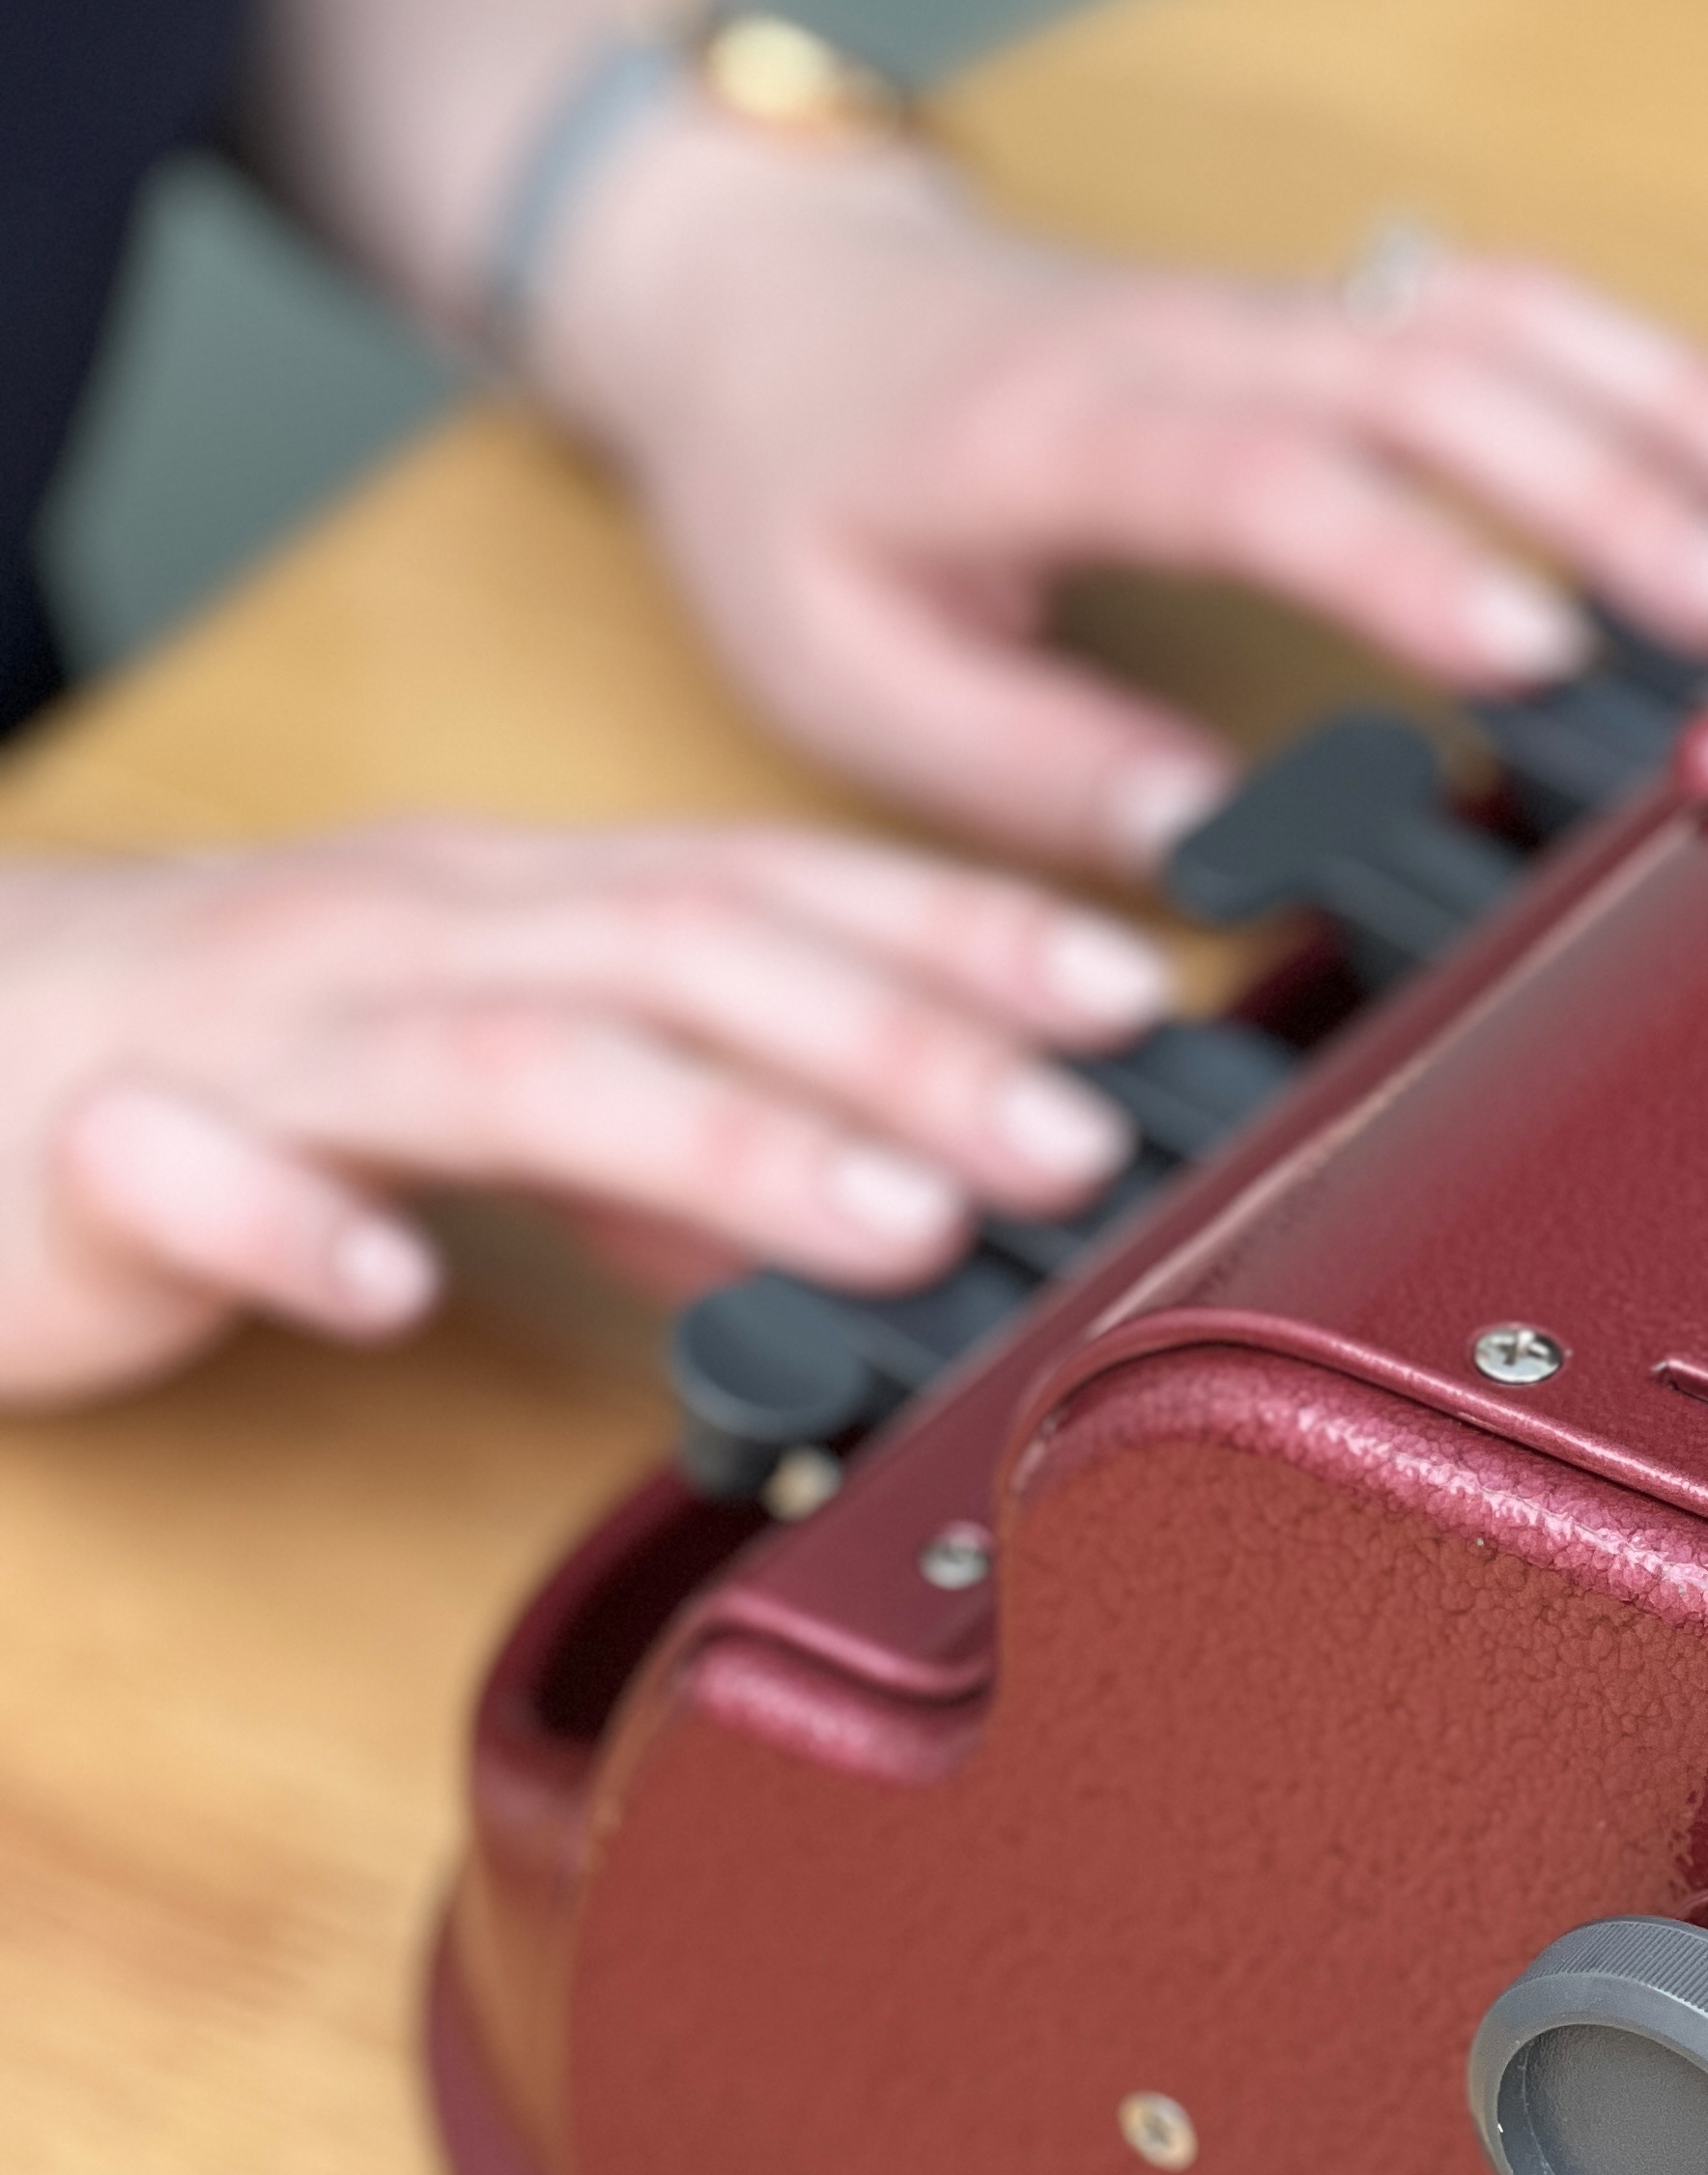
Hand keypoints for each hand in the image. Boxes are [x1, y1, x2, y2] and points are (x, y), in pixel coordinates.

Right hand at [0, 816, 1169, 1407]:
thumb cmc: (192, 1074)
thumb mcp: (471, 1090)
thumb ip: (651, 1141)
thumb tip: (850, 1199)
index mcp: (496, 909)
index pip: (768, 888)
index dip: (958, 934)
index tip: (1137, 995)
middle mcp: (395, 937)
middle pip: (686, 957)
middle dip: (906, 1041)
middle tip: (1081, 1136)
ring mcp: (246, 1042)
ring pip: (501, 1061)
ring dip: (714, 1134)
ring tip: (888, 1217)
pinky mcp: (98, 1165)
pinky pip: (203, 1186)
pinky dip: (305, 1230)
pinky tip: (398, 1285)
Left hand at [541, 131, 1707, 876]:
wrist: (765, 297)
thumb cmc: (802, 492)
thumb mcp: (846, 668)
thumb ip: (1028, 762)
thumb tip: (1209, 850)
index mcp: (1057, 428)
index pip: (1262, 471)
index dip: (1407, 556)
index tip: (1534, 654)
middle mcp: (1191, 339)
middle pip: (1434, 368)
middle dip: (1613, 481)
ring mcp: (1272, 311)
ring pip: (1503, 315)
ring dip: (1672, 404)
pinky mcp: (1325, 316)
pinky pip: (1507, 311)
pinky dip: (1648, 372)